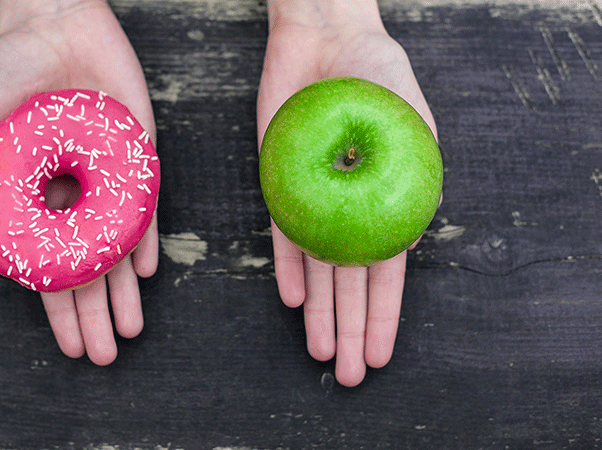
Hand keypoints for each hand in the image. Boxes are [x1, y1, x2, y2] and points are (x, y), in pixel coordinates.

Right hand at [0, 0, 157, 364]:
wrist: (53, 23)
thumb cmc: (8, 71)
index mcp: (40, 198)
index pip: (51, 264)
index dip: (58, 306)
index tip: (68, 342)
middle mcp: (77, 197)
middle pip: (89, 267)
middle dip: (95, 312)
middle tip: (104, 353)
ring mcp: (110, 179)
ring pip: (119, 246)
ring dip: (124, 290)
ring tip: (129, 330)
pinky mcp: (139, 156)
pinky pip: (145, 204)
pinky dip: (145, 236)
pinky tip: (144, 270)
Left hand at [256, 0, 437, 385]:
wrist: (325, 38)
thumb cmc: (378, 75)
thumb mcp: (410, 124)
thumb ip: (410, 179)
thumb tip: (406, 245)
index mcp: (389, 202)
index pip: (388, 273)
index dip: (385, 316)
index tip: (382, 354)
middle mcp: (350, 209)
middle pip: (351, 282)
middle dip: (352, 329)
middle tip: (350, 374)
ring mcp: (314, 199)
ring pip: (318, 268)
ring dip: (320, 312)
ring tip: (323, 353)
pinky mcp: (281, 184)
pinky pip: (284, 233)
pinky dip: (289, 266)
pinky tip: (293, 300)